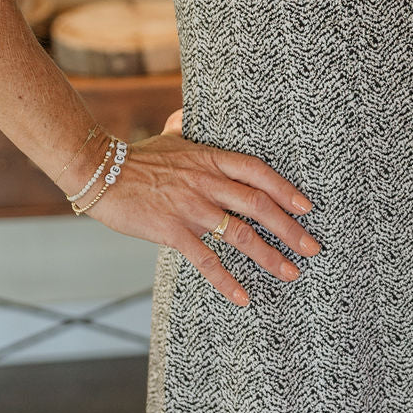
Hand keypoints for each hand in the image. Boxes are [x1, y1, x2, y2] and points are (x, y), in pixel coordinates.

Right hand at [84, 107, 320, 308]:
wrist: (100, 171)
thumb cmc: (135, 157)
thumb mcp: (168, 138)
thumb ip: (183, 129)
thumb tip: (185, 115)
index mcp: (211, 158)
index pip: (259, 172)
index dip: (286, 189)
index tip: (308, 207)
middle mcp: (207, 181)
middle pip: (259, 205)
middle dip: (290, 228)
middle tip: (313, 248)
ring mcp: (191, 207)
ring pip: (240, 233)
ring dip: (270, 255)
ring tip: (291, 272)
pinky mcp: (172, 230)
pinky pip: (206, 260)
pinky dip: (227, 280)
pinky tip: (243, 297)